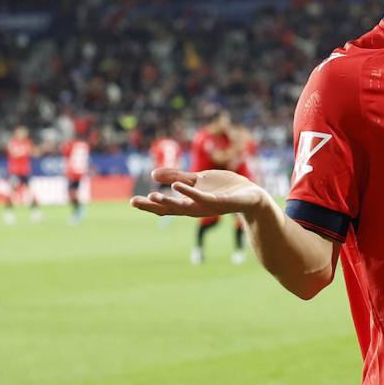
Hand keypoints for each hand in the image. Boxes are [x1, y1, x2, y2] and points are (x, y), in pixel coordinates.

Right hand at [129, 168, 268, 217]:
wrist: (251, 194)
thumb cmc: (224, 188)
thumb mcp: (197, 179)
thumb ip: (177, 177)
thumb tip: (153, 175)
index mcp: (189, 202)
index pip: (166, 206)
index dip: (150, 204)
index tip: (132, 201)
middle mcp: (195, 207)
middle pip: (170, 209)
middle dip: (153, 206)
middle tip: (134, 202)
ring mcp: (207, 206)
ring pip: (184, 206)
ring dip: (168, 202)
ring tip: (152, 196)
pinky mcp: (219, 202)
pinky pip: (202, 198)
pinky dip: (189, 193)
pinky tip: (176, 187)